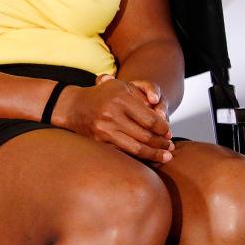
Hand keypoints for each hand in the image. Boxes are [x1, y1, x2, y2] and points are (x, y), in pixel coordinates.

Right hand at [55, 76, 173, 162]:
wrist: (74, 107)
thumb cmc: (104, 95)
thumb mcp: (122, 87)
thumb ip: (144, 97)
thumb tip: (163, 119)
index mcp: (120, 98)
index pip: (151, 120)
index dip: (164, 129)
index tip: (169, 132)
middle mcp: (112, 114)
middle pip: (146, 136)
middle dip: (162, 144)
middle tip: (170, 147)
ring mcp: (104, 130)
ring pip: (137, 148)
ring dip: (154, 154)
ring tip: (166, 156)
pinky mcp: (100, 142)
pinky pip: (125, 153)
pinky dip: (139, 158)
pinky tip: (148, 158)